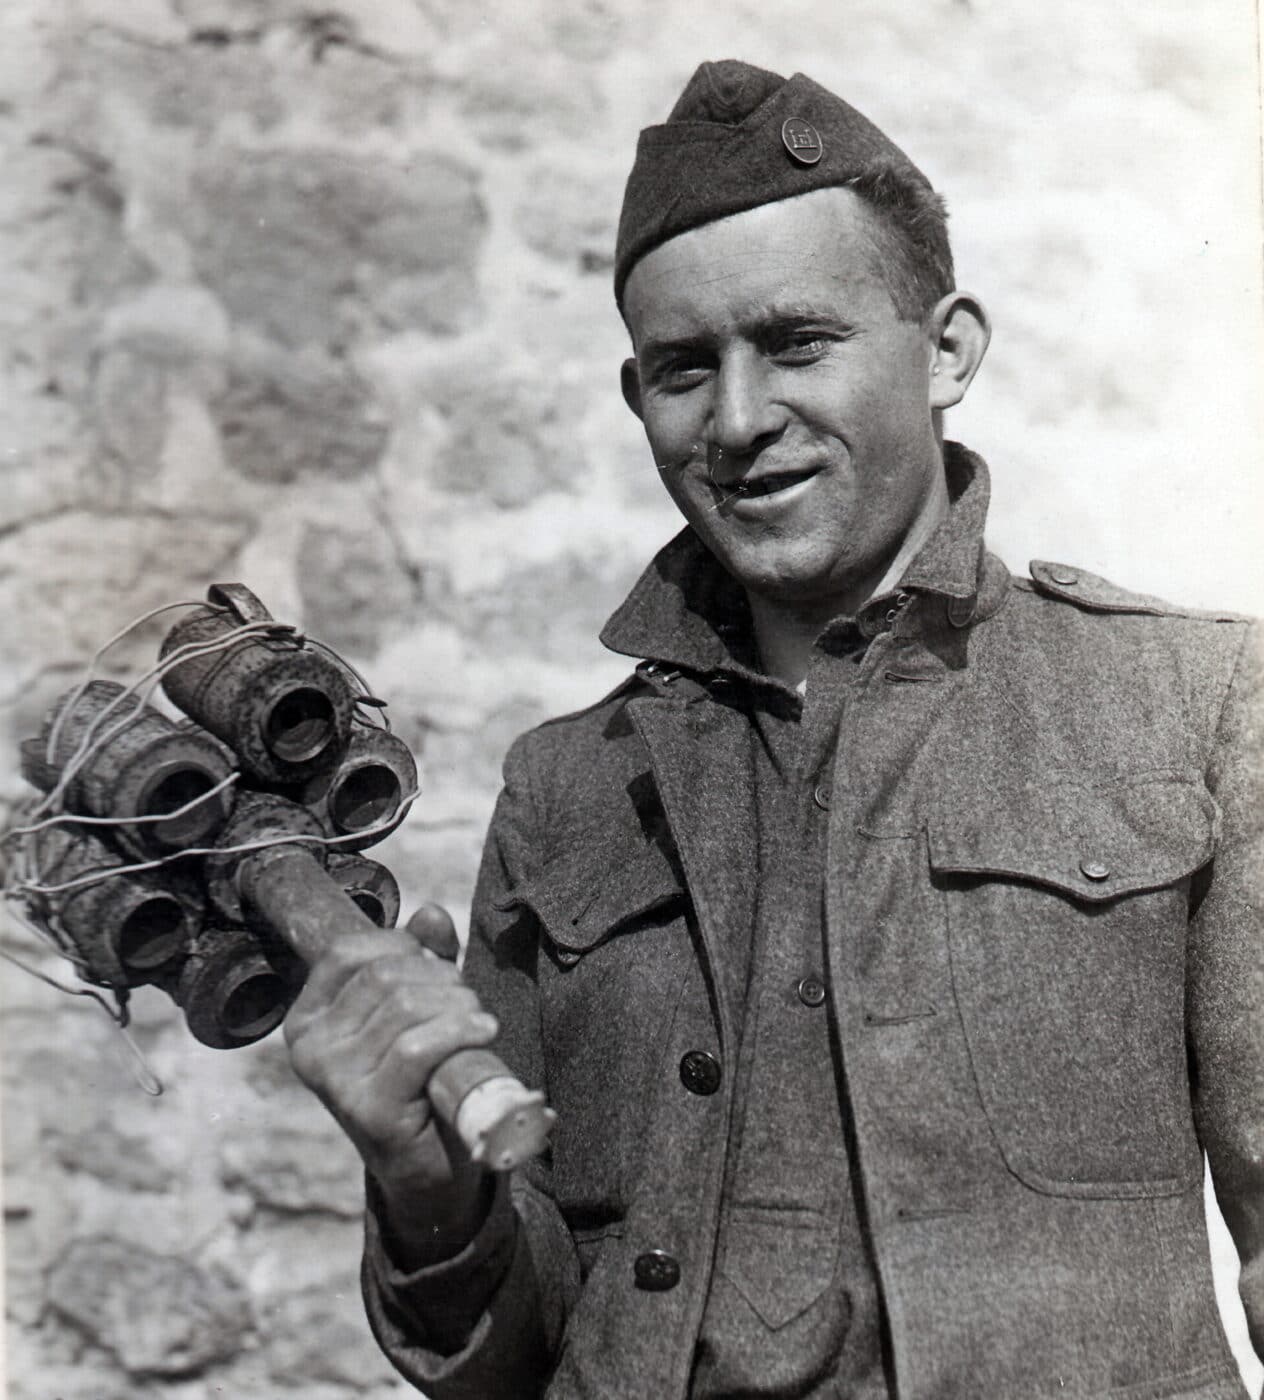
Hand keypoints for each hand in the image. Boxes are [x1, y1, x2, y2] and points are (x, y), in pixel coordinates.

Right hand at [285, 903, 498, 1262]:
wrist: (431, 1167)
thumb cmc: (421, 1078)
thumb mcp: (416, 1010)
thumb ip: (421, 958)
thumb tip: (431, 914)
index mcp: (308, 1018)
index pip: (349, 951)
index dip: (402, 947)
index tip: (433, 968)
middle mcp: (310, 1048)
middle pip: (385, 976)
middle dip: (441, 979)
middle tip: (466, 1005)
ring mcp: (334, 1081)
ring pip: (407, 1007)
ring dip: (458, 1007)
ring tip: (476, 1025)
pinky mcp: (368, 1109)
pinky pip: (418, 1047)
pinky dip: (460, 1032)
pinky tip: (483, 1034)